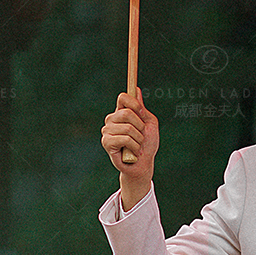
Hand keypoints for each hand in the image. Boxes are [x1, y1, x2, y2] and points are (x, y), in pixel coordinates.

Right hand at [101, 90, 158, 208]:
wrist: (144, 164)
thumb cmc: (147, 144)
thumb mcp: (149, 124)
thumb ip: (142, 109)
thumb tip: (136, 90)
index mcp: (121, 113)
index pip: (123, 97)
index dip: (134, 102)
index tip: (142, 113)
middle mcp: (112, 120)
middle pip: (127, 112)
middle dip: (140, 126)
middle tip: (141, 136)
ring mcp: (107, 130)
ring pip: (128, 127)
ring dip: (139, 139)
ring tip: (137, 146)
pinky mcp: (106, 142)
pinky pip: (125, 138)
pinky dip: (134, 146)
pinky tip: (133, 152)